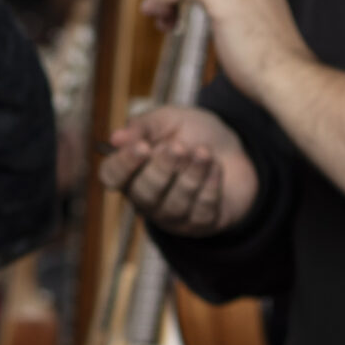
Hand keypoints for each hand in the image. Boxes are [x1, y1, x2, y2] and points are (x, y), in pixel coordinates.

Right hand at [100, 105, 257, 236]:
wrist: (231, 146)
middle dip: (162, 169)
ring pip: (175, 205)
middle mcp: (147, 199)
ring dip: (190, 176)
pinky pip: (203, 211)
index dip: (124, 164)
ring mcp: (174, 216)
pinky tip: (217, 165)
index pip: (113, 176)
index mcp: (131, 171)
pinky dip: (211, 186)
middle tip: (178, 147)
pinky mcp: (201, 224)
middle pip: (144, 194)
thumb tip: (116, 139)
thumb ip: (144, 127)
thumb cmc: (191, 133)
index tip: (142, 146)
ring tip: (203, 152)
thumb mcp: (167, 119)